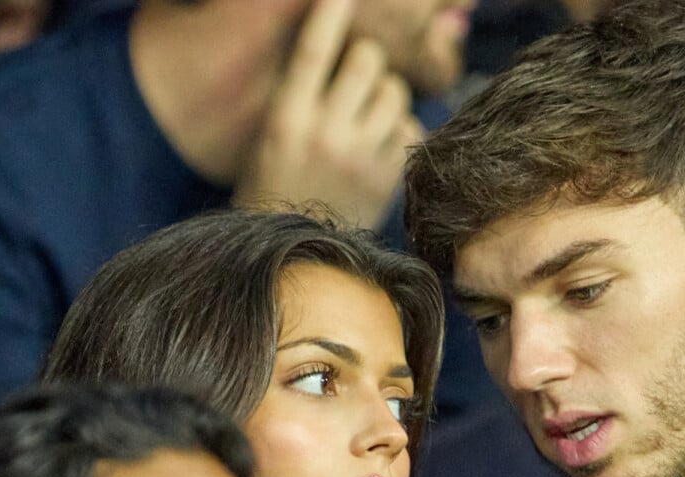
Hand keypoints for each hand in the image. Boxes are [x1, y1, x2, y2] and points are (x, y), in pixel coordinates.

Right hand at [235, 0, 423, 230]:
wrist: (294, 245)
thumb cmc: (279, 179)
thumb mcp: (275, 132)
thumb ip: (305, 92)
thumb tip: (346, 49)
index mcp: (288, 119)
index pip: (312, 54)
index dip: (329, 17)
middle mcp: (325, 135)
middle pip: (367, 60)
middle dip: (366, 59)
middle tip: (356, 75)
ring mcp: (361, 158)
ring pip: (394, 90)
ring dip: (385, 92)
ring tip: (366, 112)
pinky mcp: (388, 178)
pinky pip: (409, 126)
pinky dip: (398, 126)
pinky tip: (378, 142)